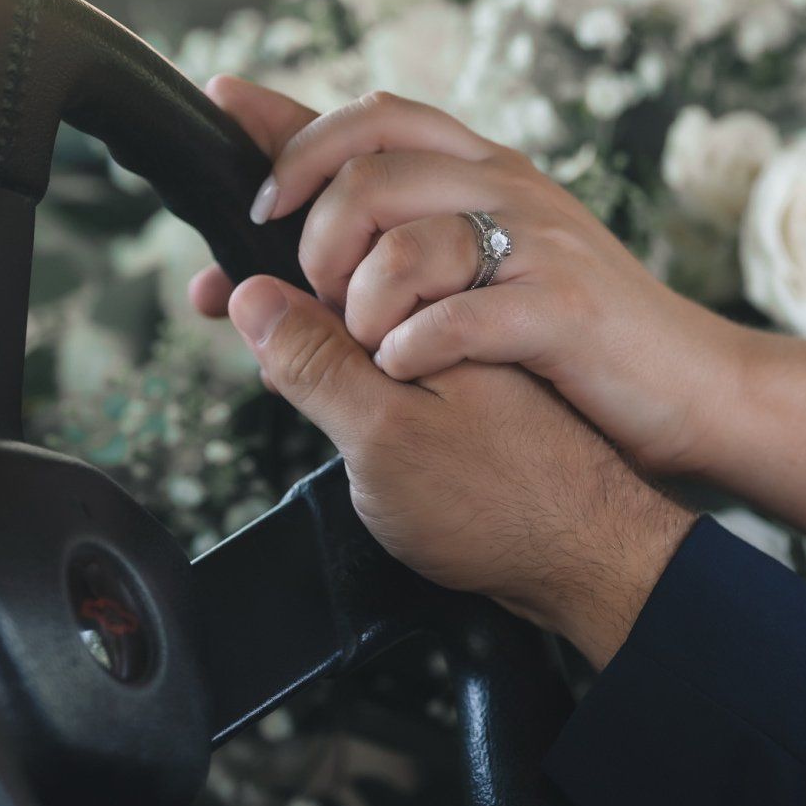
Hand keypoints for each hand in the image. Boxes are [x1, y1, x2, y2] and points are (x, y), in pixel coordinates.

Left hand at [189, 77, 748, 475]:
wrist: (697, 385)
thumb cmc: (582, 339)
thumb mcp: (494, 269)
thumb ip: (406, 246)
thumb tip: (283, 253)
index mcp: (488, 173)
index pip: (373, 115)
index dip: (289, 130)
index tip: (240, 165)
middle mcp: (511, 191)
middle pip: (370, 166)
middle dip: (311, 231)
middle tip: (309, 288)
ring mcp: (541, 245)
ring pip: (407, 237)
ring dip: (358, 298)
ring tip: (365, 341)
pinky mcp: (563, 310)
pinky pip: (461, 315)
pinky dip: (413, 346)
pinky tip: (405, 369)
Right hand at [224, 273, 693, 667]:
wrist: (594, 566)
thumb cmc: (503, 506)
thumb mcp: (386, 437)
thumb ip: (317, 362)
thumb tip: (251, 294)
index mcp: (440, 300)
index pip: (340, 239)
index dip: (270, 248)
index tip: (210, 283)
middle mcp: (454, 313)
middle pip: (349, 270)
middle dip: (281, 285)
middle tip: (219, 314)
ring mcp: (462, 353)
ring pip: (366, 317)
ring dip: (309, 332)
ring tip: (270, 361)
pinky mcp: (468, 395)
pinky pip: (391, 359)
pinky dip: (348, 369)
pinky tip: (325, 402)